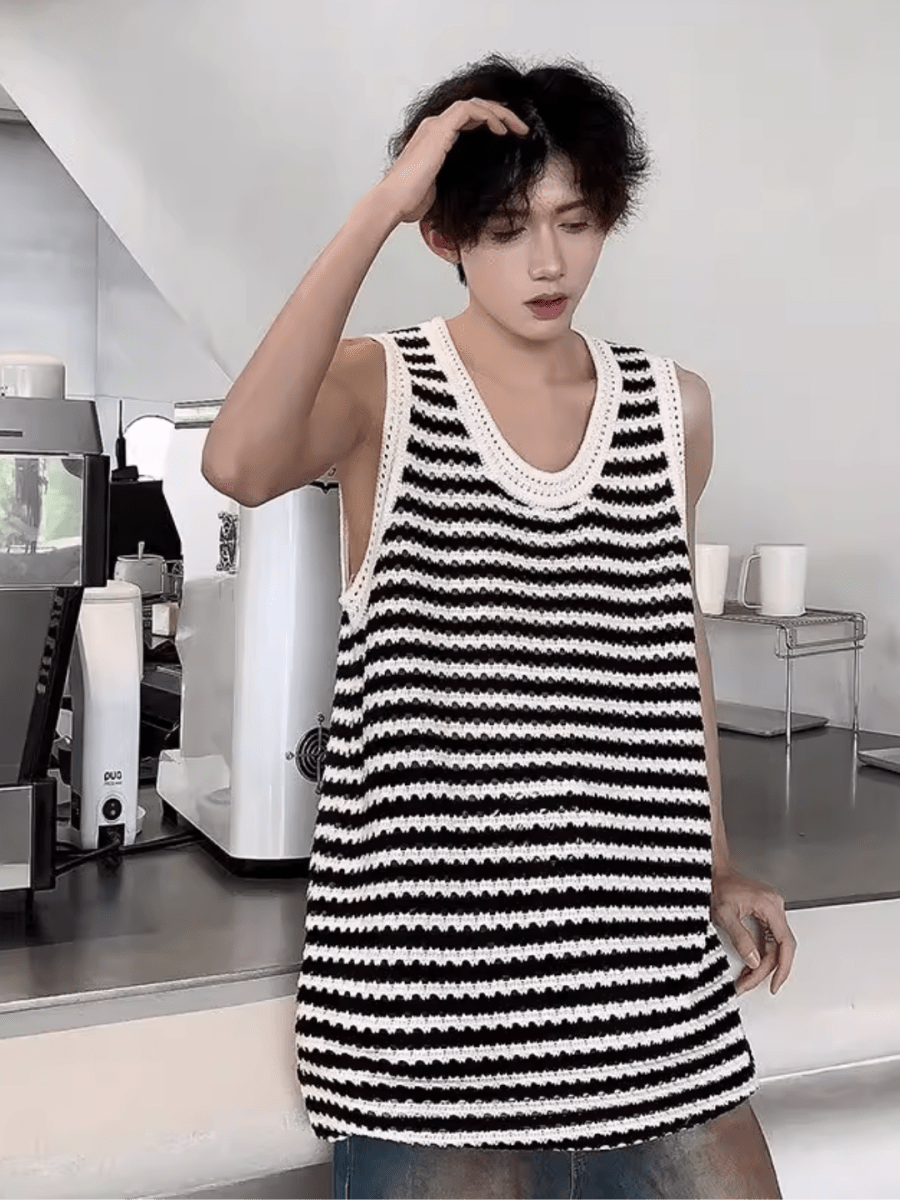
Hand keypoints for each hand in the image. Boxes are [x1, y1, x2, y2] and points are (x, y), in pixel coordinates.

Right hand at [378, 98, 529, 224]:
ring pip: (474, 104)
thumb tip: (466, 187)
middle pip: (473, 108)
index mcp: (434, 138)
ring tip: (518, 128)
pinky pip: (470, 110)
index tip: (509, 135)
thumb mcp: (440, 186)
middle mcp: (434, 126)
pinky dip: (489, 115)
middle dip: (500, 114)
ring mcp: (436, 125)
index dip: (489, 122)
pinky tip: (502, 130)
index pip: (467, 119)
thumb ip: (452, 177)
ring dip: (500, 113)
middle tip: (521, 129)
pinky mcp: (440, 129)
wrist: (394, 200)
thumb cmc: (410, 199)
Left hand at [710, 866, 796, 995]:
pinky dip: (760, 953)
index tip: (774, 984)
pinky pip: (768, 938)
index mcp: (770, 906)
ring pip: (774, 945)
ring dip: (762, 964)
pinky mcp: (764, 913)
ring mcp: (771, 910)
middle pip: (779, 947)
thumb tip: (754, 962)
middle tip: (749, 983)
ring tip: (747, 978)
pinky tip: (750, 964)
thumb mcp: (725, 915)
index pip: (785, 943)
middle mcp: (775, 907)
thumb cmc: (717, 885)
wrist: (712, 871)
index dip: (782, 968)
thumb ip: (741, 939)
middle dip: (766, 970)